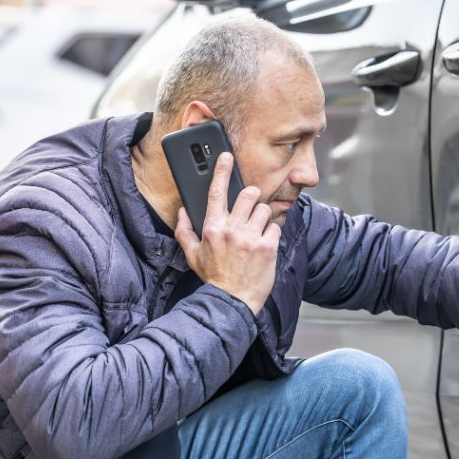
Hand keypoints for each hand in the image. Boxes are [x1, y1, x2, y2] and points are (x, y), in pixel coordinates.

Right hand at [174, 152, 279, 314]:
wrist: (232, 301)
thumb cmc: (213, 278)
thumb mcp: (192, 255)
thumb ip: (185, 231)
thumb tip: (183, 211)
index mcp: (212, 228)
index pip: (216, 192)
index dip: (222, 171)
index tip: (226, 157)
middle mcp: (232, 229)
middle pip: (249, 194)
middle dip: (252, 198)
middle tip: (250, 209)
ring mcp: (251, 238)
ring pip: (265, 209)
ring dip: (263, 217)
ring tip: (257, 231)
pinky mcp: (268, 247)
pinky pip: (276, 227)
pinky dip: (272, 233)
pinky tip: (265, 244)